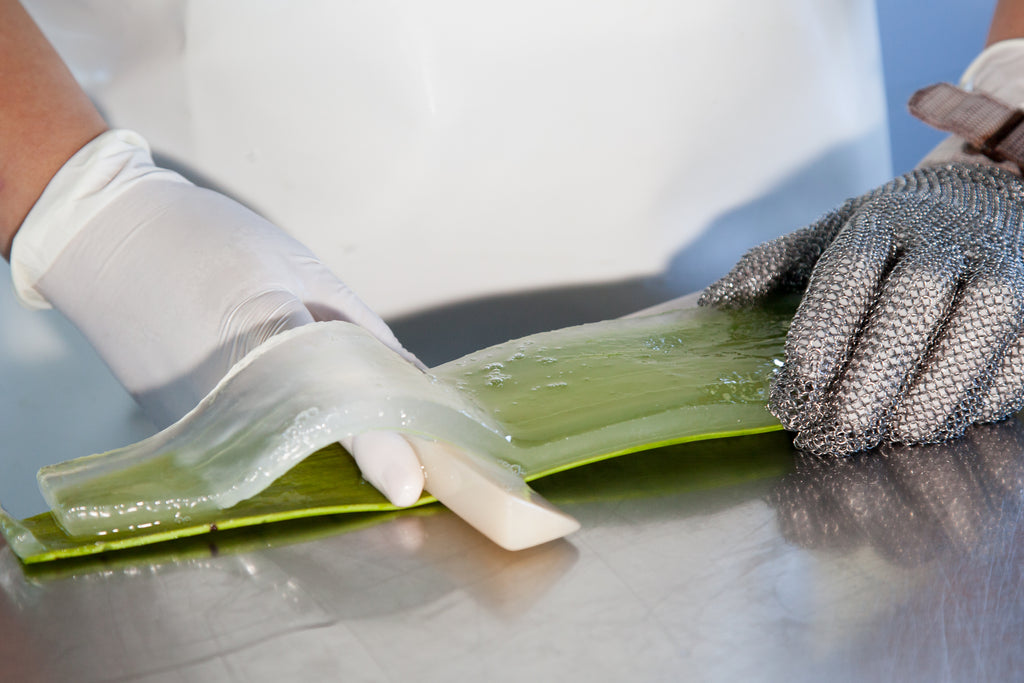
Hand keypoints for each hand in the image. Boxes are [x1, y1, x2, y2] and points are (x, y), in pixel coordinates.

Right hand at [11, 130, 424, 505]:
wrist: (101, 240)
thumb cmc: (211, 243)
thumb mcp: (305, 271)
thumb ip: (363, 336)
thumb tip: (413, 387)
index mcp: (261, 338)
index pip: (330, 406)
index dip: (376, 448)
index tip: (409, 487)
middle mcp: (224, 397)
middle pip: (310, 447)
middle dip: (360, 459)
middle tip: (411, 467)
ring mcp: (196, 425)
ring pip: (281, 460)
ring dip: (327, 459)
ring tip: (373, 451)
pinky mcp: (181, 437)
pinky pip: (251, 454)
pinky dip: (289, 449)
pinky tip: (314, 435)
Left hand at [700, 163, 1023, 453]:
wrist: (990, 197)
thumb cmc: (893, 230)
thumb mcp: (829, 232)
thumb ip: (772, 266)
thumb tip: (713, 305)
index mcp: (880, 220)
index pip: (847, 272)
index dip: (822, 330)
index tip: (797, 385)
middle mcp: (943, 241)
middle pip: (910, 306)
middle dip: (873, 375)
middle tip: (837, 430)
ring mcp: (1002, 272)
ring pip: (977, 334)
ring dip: (931, 396)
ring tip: (890, 438)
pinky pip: (1017, 362)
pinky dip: (980, 400)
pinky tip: (939, 427)